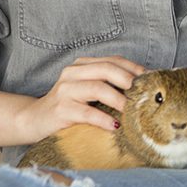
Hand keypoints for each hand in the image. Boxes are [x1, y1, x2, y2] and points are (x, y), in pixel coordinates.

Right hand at [14, 55, 146, 141]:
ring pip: (97, 87)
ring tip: (132, 110)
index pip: (114, 60)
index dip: (135, 68)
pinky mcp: (60, 110)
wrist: (34, 120)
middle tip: (144, 93)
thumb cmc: (69, 107)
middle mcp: (73, 73)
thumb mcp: (88, 91)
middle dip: (129, 80)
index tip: (152, 80)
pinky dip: (103, 119)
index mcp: (82, 65)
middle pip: (107, 69)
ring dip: (119, 99)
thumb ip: (109, 86)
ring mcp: (65, 90)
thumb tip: (143, 90)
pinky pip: (87, 113)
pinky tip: (115, 126)